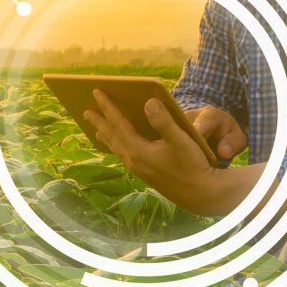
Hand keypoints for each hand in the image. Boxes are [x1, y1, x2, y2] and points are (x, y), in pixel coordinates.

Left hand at [87, 90, 260, 217]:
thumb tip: (148, 102)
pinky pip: (123, 155)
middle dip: (99, 122)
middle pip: (112, 137)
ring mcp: (138, 169)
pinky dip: (116, 145)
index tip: (96, 92)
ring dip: (106, 135)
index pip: (118, 124)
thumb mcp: (182, 140)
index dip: (107, 107)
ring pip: (116, 148)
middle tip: (86, 111)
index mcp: (140, 151)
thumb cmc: (194, 164)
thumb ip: (164, 121)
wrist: (200, 194)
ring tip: (96, 128)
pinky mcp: (144, 174)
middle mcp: (134, 161)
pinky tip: (118, 144)